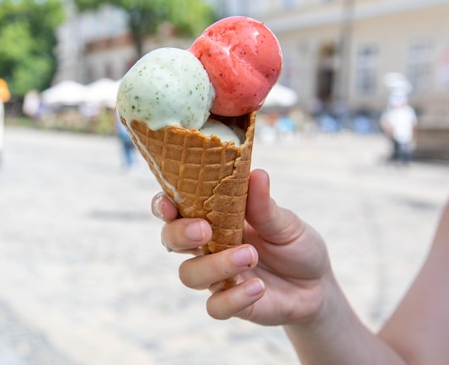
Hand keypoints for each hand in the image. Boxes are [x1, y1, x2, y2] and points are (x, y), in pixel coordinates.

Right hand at [153, 169, 332, 323]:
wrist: (317, 286)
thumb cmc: (294, 246)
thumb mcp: (285, 223)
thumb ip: (264, 206)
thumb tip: (256, 174)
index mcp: (214, 219)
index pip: (176, 210)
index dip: (163, 206)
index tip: (168, 204)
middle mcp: (207, 247)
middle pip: (171, 240)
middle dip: (180, 234)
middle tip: (206, 230)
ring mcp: (215, 277)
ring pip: (189, 274)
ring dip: (215, 265)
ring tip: (250, 255)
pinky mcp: (229, 303)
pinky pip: (215, 306)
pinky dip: (234, 298)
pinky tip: (258, 287)